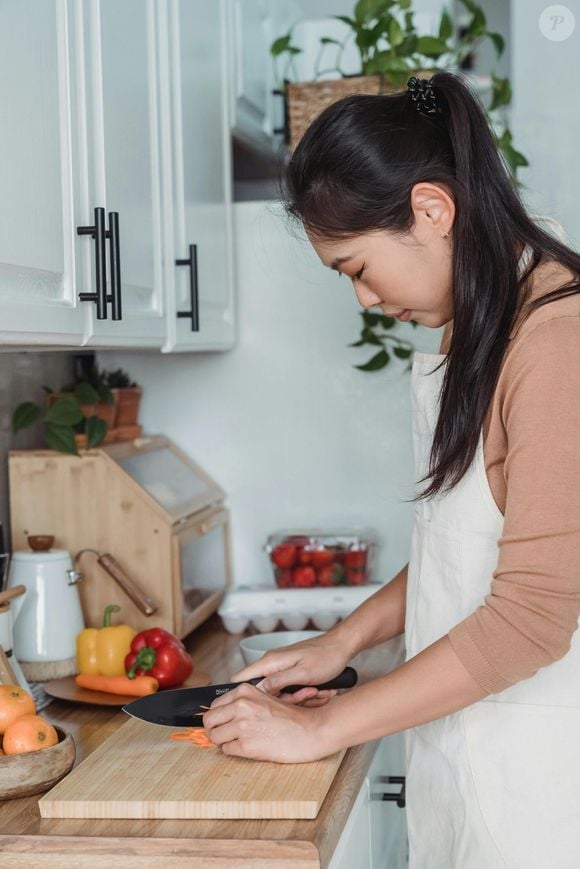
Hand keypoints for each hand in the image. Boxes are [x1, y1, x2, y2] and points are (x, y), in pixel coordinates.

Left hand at [203, 681, 332, 761]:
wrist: (311, 730)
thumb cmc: (292, 717)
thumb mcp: (265, 698)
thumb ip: (243, 702)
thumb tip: (220, 714)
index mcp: (244, 691)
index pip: (214, 705)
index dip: (218, 717)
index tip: (224, 723)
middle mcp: (240, 706)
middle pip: (209, 721)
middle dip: (215, 729)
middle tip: (226, 735)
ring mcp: (242, 726)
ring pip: (214, 737)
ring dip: (224, 742)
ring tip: (240, 742)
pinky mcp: (246, 746)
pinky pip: (227, 751)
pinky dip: (234, 751)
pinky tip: (250, 748)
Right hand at [230, 631, 352, 707]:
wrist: (341, 646)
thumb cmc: (325, 657)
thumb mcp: (302, 673)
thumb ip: (278, 681)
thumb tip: (256, 690)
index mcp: (270, 662)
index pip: (241, 679)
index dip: (239, 697)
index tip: (249, 711)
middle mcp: (272, 664)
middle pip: (264, 692)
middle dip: (284, 701)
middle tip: (307, 696)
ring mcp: (281, 669)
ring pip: (279, 693)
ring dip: (299, 697)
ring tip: (318, 691)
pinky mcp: (290, 673)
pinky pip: (290, 690)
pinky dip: (304, 694)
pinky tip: (320, 690)